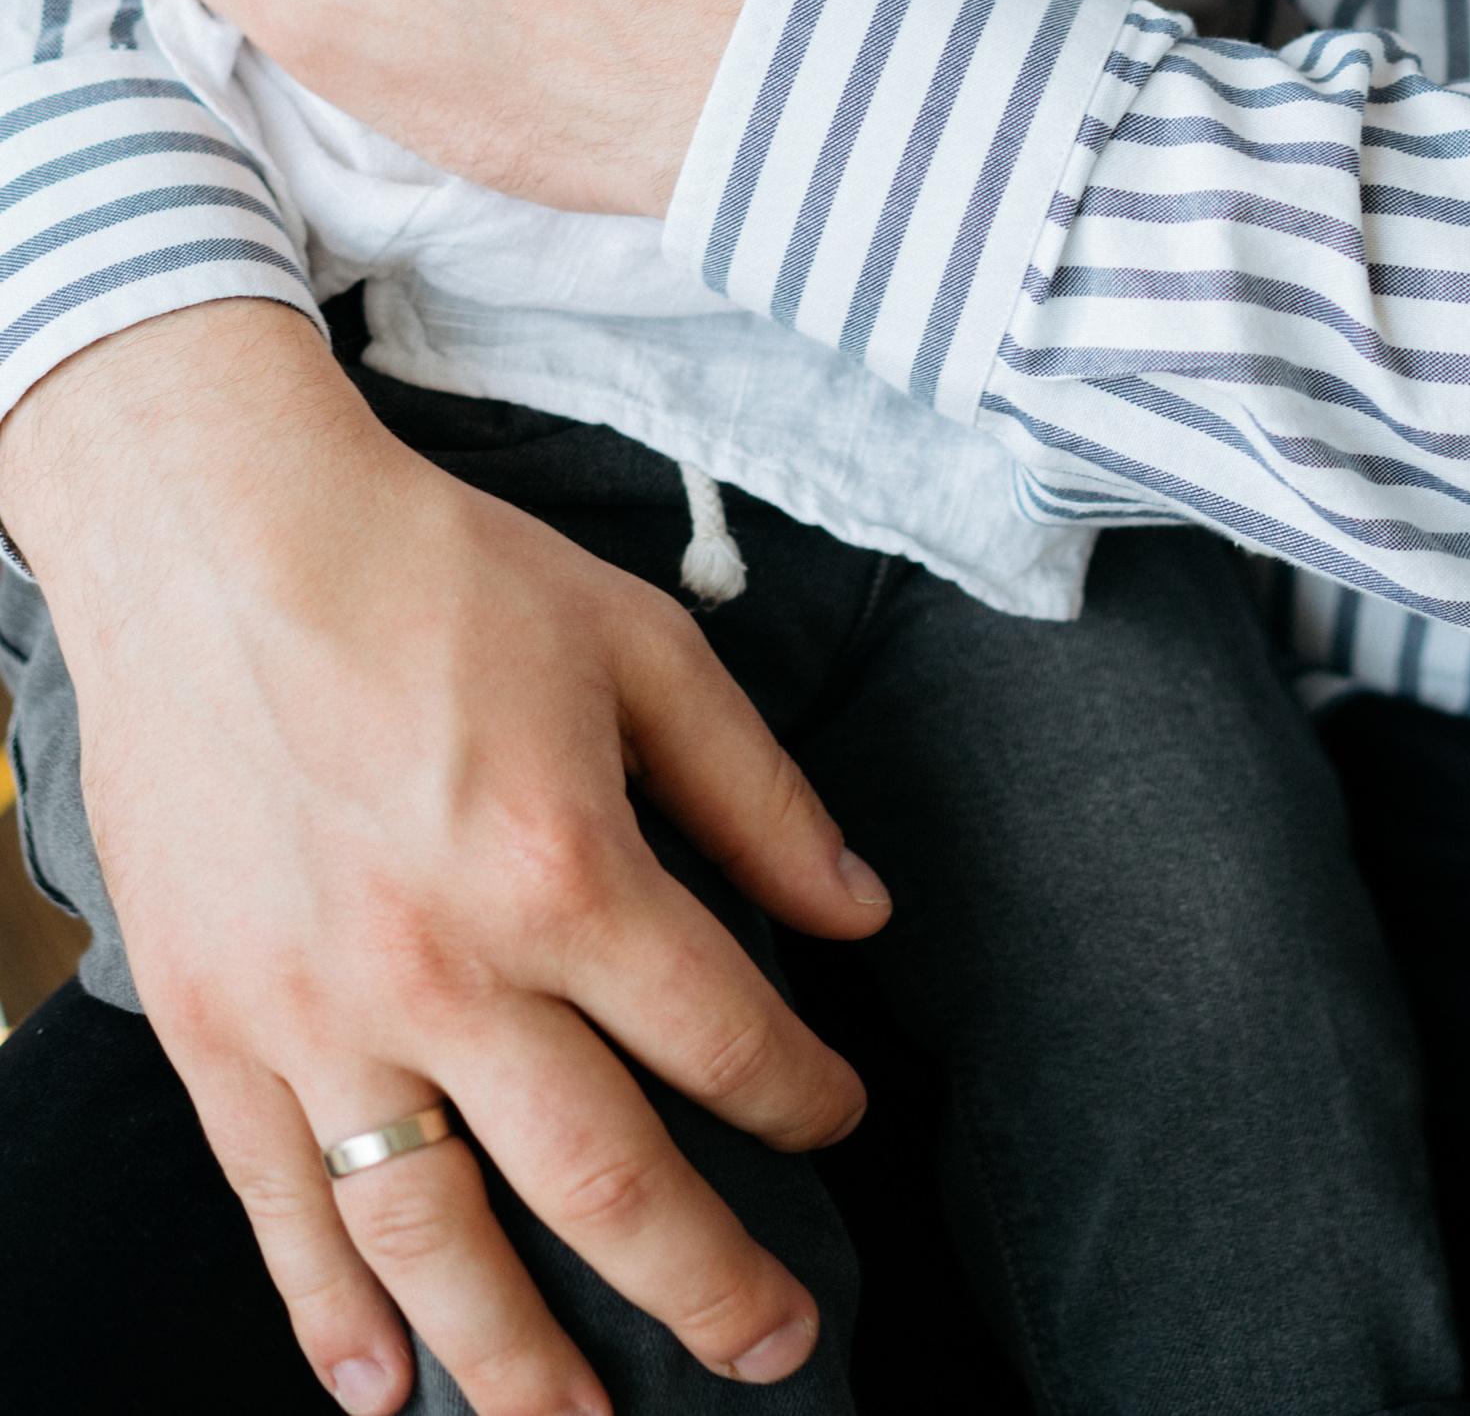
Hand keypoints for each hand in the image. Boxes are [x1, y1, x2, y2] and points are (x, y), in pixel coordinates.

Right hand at [0, 303, 889, 1414]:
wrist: (226, 535)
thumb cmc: (441, 574)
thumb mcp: (643, 645)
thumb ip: (757, 792)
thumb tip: (858, 911)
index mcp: (567, 863)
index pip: (722, 1036)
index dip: (802, 1097)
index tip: (835, 1121)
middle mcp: (446, 966)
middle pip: (602, 1179)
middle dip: (703, 1281)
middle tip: (772, 1348)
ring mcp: (319, 1013)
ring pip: (434, 1238)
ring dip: (519, 1356)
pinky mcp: (215, 1027)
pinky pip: (279, 1208)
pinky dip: (331, 1315)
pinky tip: (386, 1387)